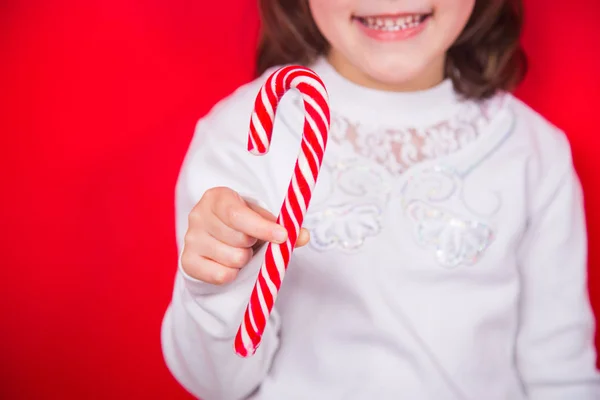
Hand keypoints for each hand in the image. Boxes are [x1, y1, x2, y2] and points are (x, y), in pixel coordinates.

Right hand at [181, 187, 309, 284]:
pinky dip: (232, 274)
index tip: (283, 235)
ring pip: (232, 259)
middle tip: (252, 241)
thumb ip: (283, 225)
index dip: (262, 227)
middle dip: (253, 244)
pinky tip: (230, 264)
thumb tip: (303, 235)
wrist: (217, 240)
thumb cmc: (243, 225)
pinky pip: (221, 276)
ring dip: (245, 260)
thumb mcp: (262, 219)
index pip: (237, 214)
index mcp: (217, 197)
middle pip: (238, 239)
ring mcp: (190, 239)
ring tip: (240, 251)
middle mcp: (198, 215)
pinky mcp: (187, 262)